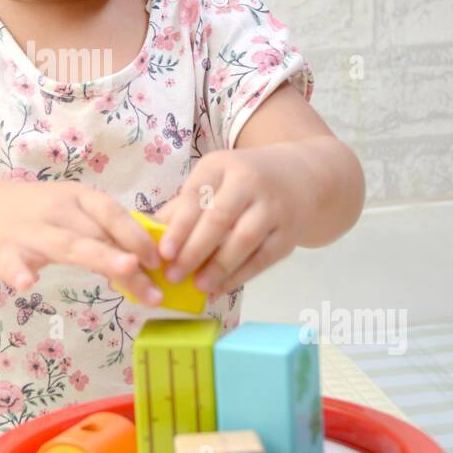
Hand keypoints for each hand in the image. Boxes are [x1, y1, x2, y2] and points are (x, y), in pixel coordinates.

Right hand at [0, 178, 164, 304]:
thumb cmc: (36, 214)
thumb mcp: (71, 212)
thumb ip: (103, 234)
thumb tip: (148, 263)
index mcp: (78, 198)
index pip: (114, 214)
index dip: (139, 237)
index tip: (161, 263)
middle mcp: (56, 210)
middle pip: (98, 235)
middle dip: (129, 261)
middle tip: (155, 288)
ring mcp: (28, 230)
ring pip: (66, 245)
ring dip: (98, 256)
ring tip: (125, 269)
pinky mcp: (0, 251)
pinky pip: (11, 262)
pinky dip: (18, 272)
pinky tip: (27, 284)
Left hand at [152, 147, 310, 295]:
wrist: (303, 177)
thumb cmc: (243, 182)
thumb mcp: (215, 179)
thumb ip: (183, 206)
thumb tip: (149, 236)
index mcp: (221, 165)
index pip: (196, 196)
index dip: (179, 226)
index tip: (163, 253)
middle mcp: (249, 181)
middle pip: (219, 218)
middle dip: (194, 250)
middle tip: (174, 276)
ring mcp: (273, 206)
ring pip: (244, 239)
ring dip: (219, 266)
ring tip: (198, 286)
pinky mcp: (290, 231)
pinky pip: (263, 257)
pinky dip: (240, 275)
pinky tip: (221, 288)